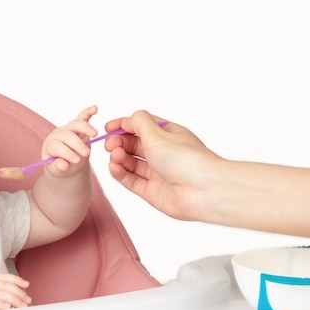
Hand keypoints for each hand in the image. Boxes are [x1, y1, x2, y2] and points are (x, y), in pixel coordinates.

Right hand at [0, 273, 31, 309]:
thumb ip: (1, 299)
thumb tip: (21, 301)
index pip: (1, 277)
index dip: (15, 279)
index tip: (27, 284)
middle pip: (2, 284)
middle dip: (17, 292)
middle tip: (27, 301)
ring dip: (13, 298)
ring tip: (21, 306)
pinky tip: (8, 308)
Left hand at [42, 106, 98, 177]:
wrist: (66, 162)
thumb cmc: (61, 166)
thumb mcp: (58, 170)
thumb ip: (59, 167)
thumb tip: (63, 165)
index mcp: (50, 146)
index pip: (56, 146)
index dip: (66, 152)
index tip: (76, 160)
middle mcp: (57, 135)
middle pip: (66, 135)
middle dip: (77, 144)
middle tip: (86, 154)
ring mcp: (67, 128)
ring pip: (75, 124)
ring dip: (85, 127)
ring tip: (95, 134)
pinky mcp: (77, 126)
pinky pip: (82, 117)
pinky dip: (88, 112)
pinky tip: (94, 108)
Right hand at [104, 110, 221, 220]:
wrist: (202, 191)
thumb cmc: (186, 160)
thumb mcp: (158, 133)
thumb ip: (139, 122)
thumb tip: (127, 119)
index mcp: (168, 135)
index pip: (141, 126)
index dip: (123, 125)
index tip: (108, 127)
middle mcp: (163, 153)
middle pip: (133, 145)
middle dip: (119, 142)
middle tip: (110, 144)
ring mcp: (157, 172)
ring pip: (130, 163)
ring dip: (118, 158)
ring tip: (114, 156)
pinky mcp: (152, 190)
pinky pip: (131, 180)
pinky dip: (120, 173)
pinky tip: (113, 167)